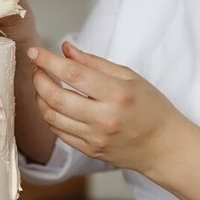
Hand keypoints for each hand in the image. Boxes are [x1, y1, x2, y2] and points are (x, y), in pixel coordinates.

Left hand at [27, 40, 186, 175]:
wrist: (164, 146)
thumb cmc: (151, 108)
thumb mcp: (130, 77)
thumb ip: (94, 62)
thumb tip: (66, 49)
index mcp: (117, 95)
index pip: (73, 74)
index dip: (48, 61)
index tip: (34, 52)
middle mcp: (104, 118)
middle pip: (56, 98)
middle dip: (39, 79)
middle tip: (37, 68)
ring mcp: (95, 138)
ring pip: (52, 117)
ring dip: (40, 97)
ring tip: (42, 84)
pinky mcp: (89, 151)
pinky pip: (58, 132)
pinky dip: (50, 115)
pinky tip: (52, 104)